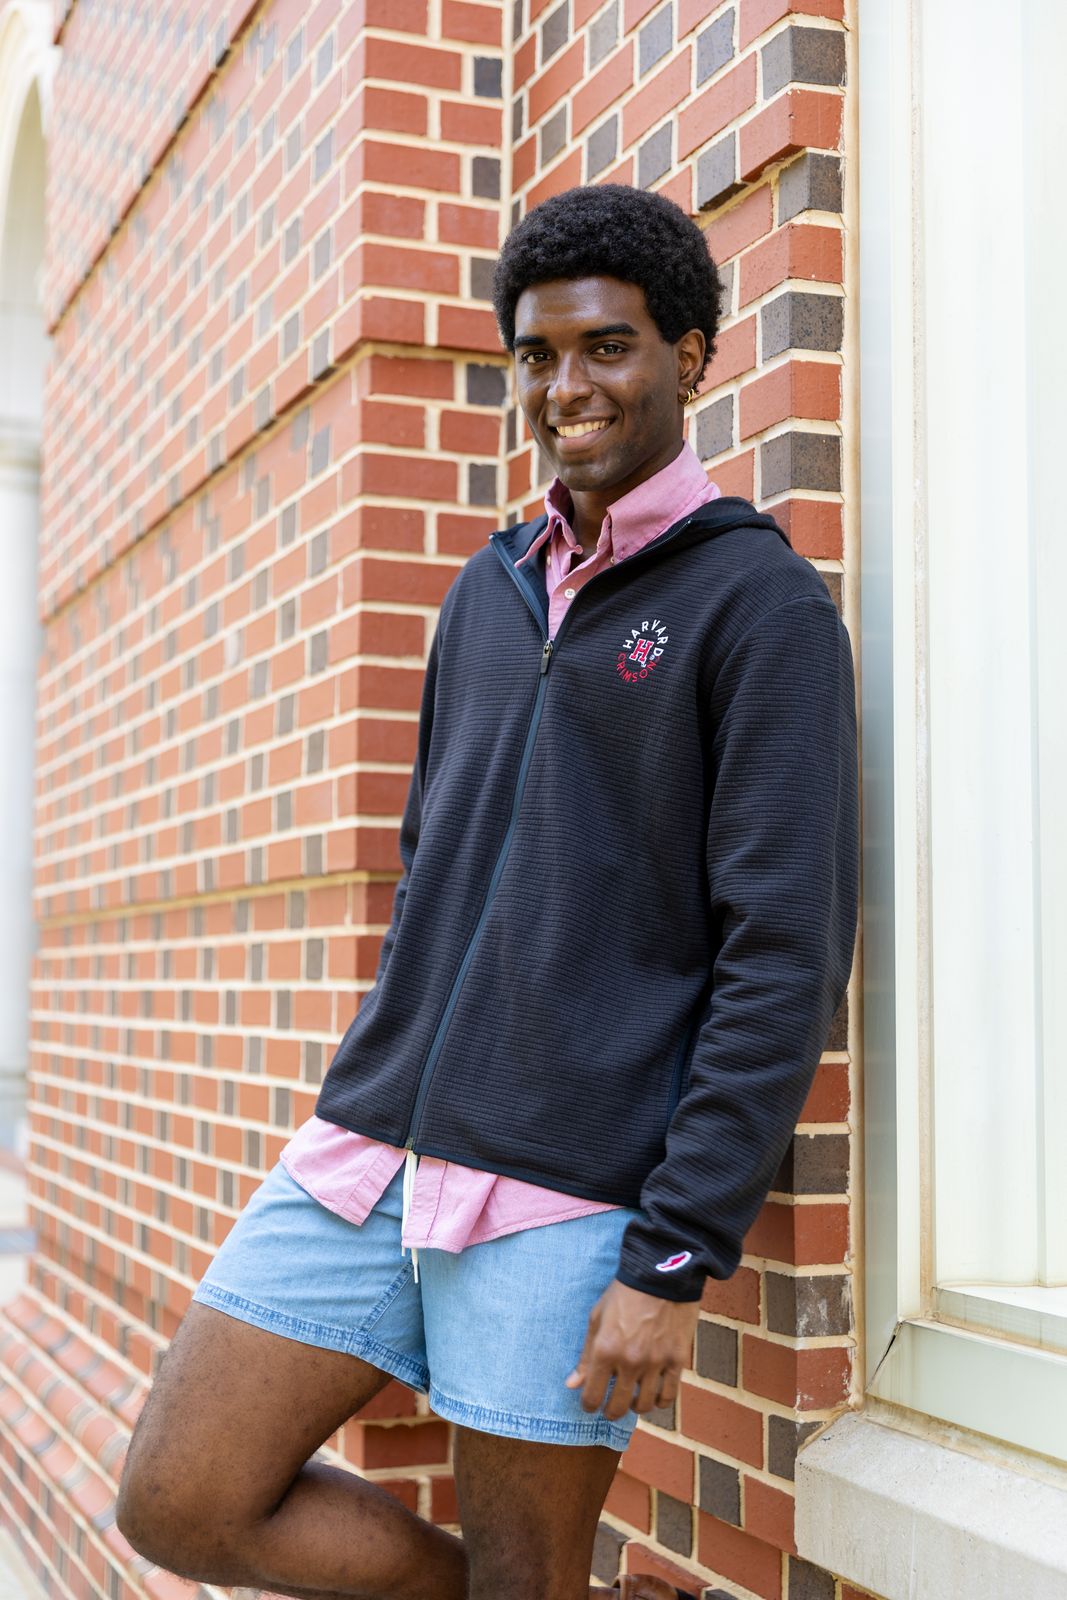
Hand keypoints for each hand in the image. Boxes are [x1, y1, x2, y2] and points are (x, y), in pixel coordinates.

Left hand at [565, 1279, 699, 1421]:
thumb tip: (572, 1385)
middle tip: (610, 1408)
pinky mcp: (677, 1360)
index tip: (590, 1404)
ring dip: (635, 1407)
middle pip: (617, 1407)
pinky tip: (654, 1396)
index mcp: (605, 1350)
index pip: (592, 1396)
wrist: (661, 1275)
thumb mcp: (597, 1318)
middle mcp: (630, 1361)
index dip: (589, 1405)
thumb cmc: (624, 1294)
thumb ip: (585, 1355)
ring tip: (632, 1399)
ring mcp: (655, 1363)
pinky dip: (659, 1402)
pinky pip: (668, 1396)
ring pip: (644, 1405)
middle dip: (610, 1412)